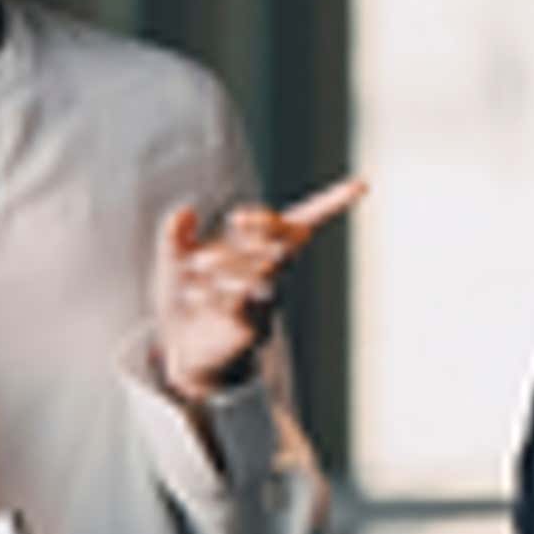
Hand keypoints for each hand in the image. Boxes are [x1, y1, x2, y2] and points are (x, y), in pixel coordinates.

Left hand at [152, 175, 365, 401]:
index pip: (301, 221)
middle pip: (284, 242)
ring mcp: (266, 299)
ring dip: (228, 265)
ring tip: (197, 267)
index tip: (359, 186)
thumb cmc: (189, 296)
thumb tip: (183, 211)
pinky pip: (241, 302)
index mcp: (259, 245)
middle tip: (235, 219)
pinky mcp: (253, 326)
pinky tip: (196, 294)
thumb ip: (176, 236)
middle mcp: (271, 270)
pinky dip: (214, 294)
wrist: (181, 347)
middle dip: (263, 228)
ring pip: (262, 273)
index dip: (331, 203)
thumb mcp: (174, 261)